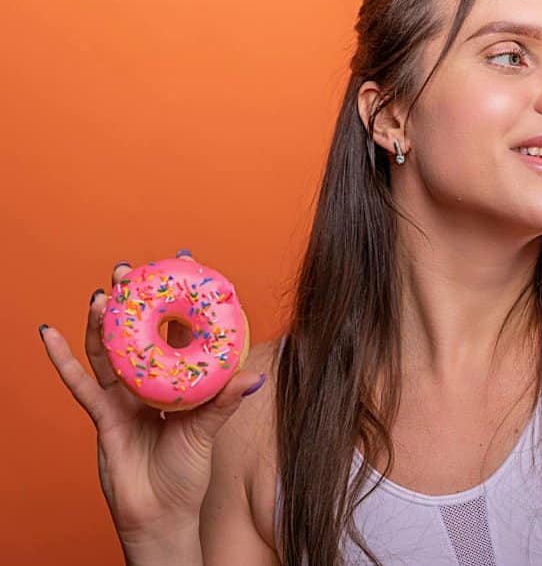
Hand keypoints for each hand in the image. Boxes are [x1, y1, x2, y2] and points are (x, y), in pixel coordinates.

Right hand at [38, 251, 265, 548]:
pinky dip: (63, 360)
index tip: (182, 262)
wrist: (160, 514)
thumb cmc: (187, 472)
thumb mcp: (208, 431)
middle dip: (131, 301)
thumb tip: (256, 378)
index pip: (179, 330)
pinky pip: (81, 384)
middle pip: (137, 333)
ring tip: (100, 294)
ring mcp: (123, 396)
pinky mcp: (102, 415)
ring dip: (101, 322)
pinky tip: (50, 334)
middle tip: (128, 269)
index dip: (178, 299)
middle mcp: (149, 382)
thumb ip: (225, 402)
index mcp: (178, 380)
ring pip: (108, 351)